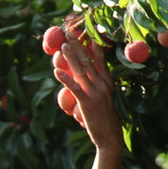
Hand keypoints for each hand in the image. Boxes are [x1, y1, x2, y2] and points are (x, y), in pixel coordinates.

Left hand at [55, 34, 121, 151]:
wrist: (110, 138)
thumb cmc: (105, 119)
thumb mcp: (104, 98)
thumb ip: (97, 86)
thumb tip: (86, 77)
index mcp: (107, 81)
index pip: (100, 58)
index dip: (92, 44)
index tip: (85, 30)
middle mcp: (102, 84)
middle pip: (88, 60)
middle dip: (78, 45)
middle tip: (68, 32)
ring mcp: (95, 92)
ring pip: (81, 70)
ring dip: (71, 57)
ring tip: (63, 45)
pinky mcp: (87, 102)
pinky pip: (74, 88)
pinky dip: (65, 79)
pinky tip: (56, 71)